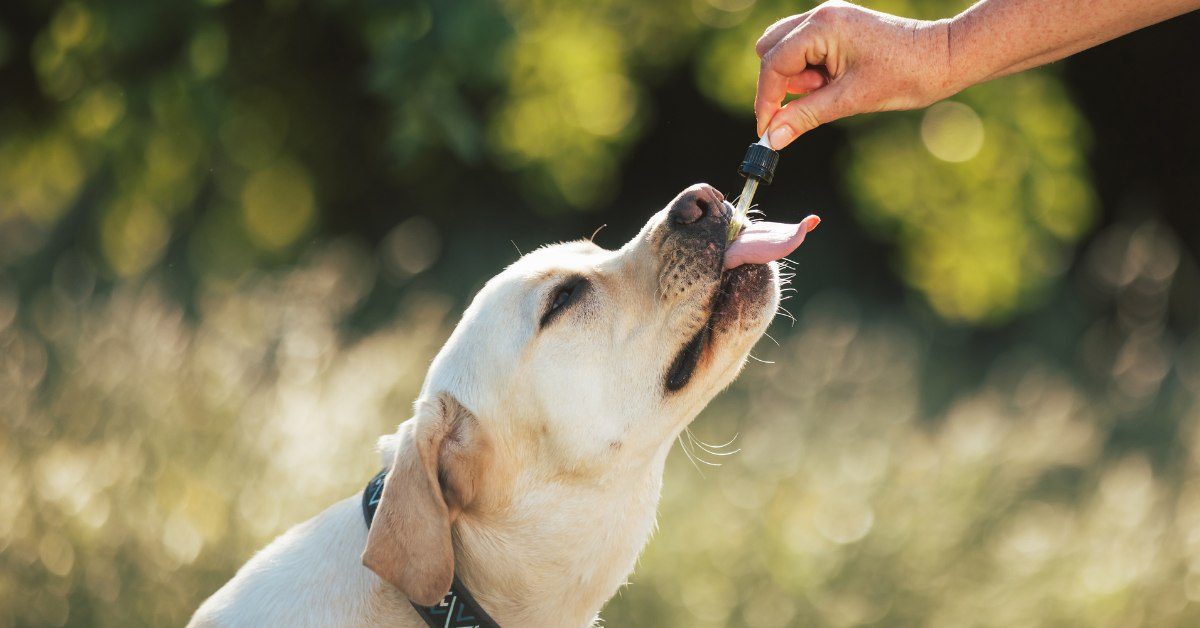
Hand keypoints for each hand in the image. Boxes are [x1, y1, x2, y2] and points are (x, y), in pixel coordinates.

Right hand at [755, 1, 952, 148]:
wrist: (943, 58)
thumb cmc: (905, 75)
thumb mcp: (849, 101)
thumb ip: (805, 116)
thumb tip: (772, 138)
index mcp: (823, 26)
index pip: (774, 63)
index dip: (767, 99)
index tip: (767, 130)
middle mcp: (821, 15)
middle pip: (770, 49)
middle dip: (781, 83)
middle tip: (809, 101)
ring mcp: (829, 19)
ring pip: (785, 50)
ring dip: (796, 78)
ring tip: (830, 90)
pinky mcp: (837, 28)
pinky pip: (804, 50)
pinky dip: (809, 71)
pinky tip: (834, 83)